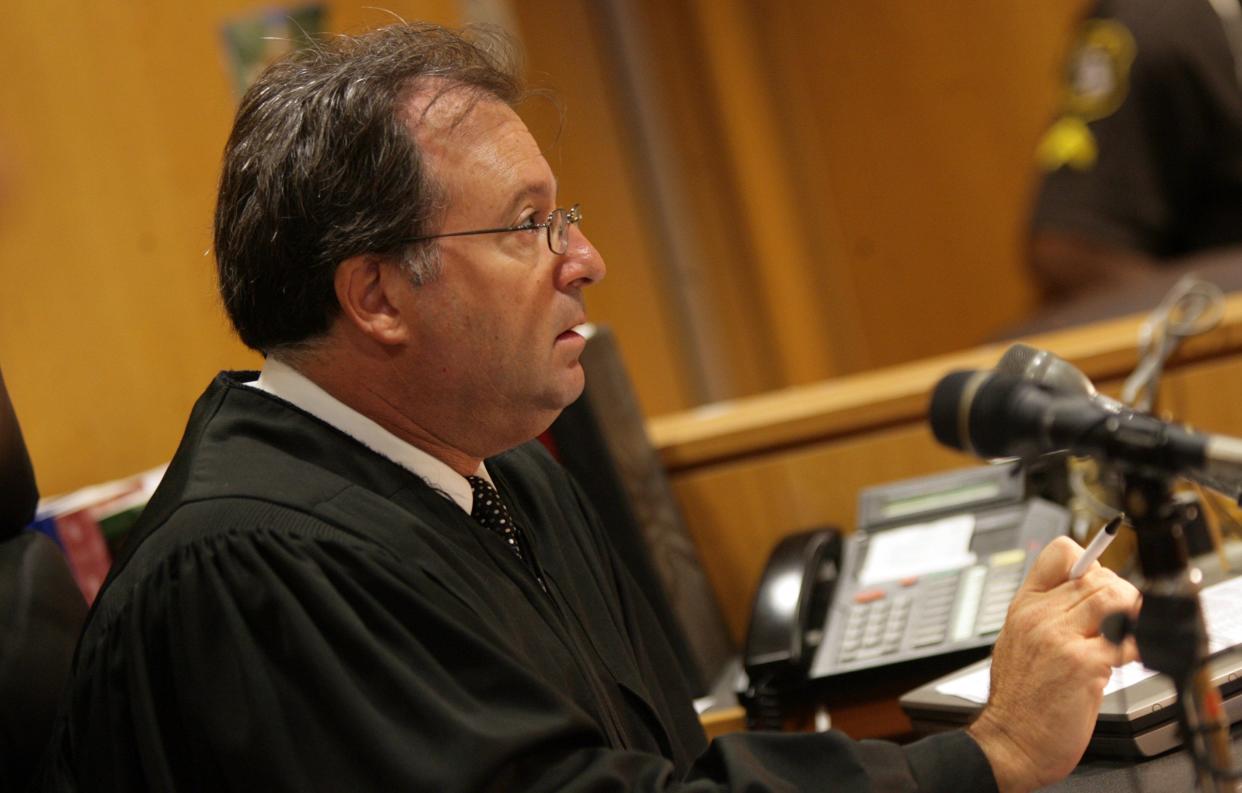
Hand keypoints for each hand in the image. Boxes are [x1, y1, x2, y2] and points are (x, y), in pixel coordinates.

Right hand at [967, 537, 1139, 792]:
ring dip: (1132, 616)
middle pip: (1099, 576)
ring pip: (1115, 598)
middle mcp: (1040, 616)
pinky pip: (1127, 639)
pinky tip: (1124, 661)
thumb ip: (1049, 614)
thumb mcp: (1019, 641)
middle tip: (1121, 621)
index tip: (1099, 584)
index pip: (1061, 552)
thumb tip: (1091, 596)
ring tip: (1124, 638)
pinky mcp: (1083, 664)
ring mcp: (1061, 638)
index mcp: (1024, 605)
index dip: (1090, 562)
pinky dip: (1136, 647)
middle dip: (1120, 596)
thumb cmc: (1019, 700)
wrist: (1011, 741)